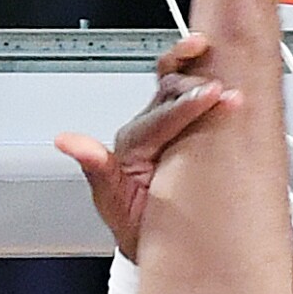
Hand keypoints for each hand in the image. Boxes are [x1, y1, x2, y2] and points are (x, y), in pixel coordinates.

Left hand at [56, 33, 238, 258]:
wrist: (157, 243)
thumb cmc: (138, 229)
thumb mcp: (116, 207)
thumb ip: (97, 171)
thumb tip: (68, 141)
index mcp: (131, 146)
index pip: (160, 117)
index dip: (187, 104)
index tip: (215, 97)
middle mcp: (147, 129)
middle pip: (167, 90)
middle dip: (195, 86)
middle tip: (224, 91)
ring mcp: (166, 124)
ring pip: (175, 81)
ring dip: (193, 64)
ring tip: (209, 51)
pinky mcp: (184, 125)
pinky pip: (190, 91)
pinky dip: (201, 71)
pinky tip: (218, 61)